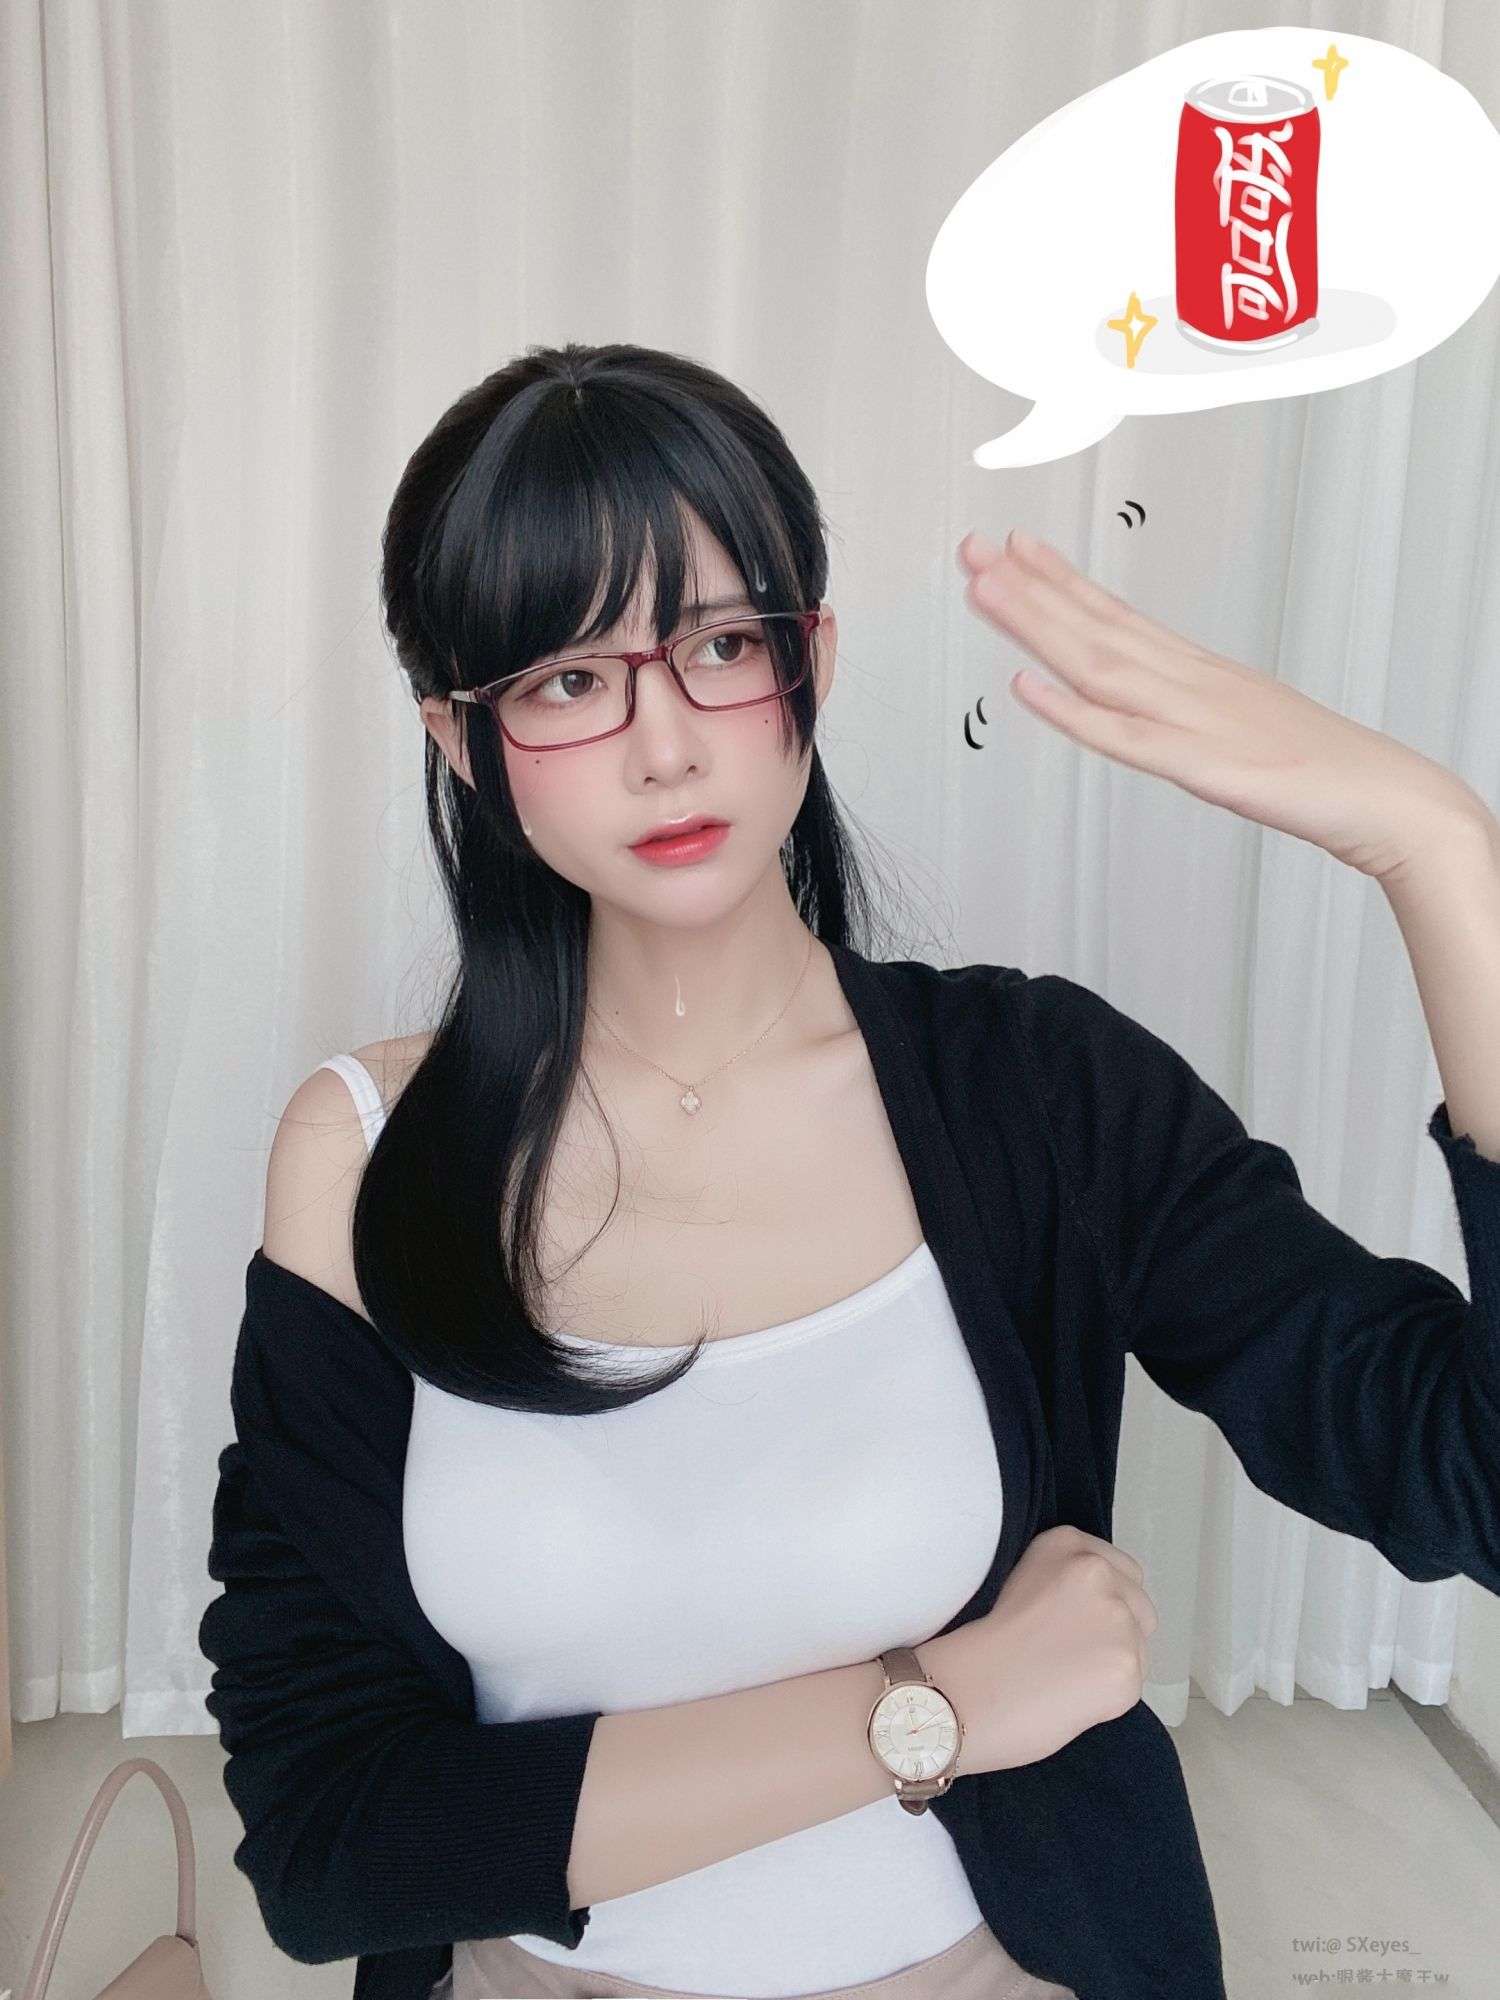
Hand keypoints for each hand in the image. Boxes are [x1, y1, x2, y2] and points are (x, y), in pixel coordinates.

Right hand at [932, 1525, 1158, 1774]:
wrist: (967, 1692)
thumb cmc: (982, 1641)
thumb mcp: (1023, 1578)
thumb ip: (1066, 1579)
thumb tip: (1102, 1605)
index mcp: (1067, 1542)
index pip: (1120, 1568)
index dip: (1103, 1599)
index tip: (1076, 1622)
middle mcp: (1098, 1572)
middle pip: (1139, 1603)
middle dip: (1117, 1627)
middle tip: (1074, 1652)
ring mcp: (1117, 1619)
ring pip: (1139, 1644)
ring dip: (1114, 1659)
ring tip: (1070, 1677)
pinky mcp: (1128, 1666)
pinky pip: (1134, 1681)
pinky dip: (1111, 1693)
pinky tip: (1075, 1698)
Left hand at [959, 529, 1491, 884]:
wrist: (1387, 799)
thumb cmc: (1320, 769)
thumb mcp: (1240, 729)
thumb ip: (1190, 713)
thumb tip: (1150, 706)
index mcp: (1198, 671)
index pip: (1115, 614)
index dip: (1060, 581)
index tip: (1014, 549)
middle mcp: (1188, 682)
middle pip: (1094, 626)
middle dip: (1027, 588)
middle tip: (972, 549)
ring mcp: (1192, 719)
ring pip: (1097, 664)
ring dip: (1036, 626)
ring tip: (984, 589)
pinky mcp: (1199, 765)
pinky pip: (1122, 736)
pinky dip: (1070, 712)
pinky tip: (1025, 688)